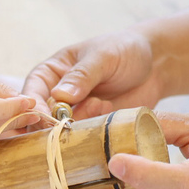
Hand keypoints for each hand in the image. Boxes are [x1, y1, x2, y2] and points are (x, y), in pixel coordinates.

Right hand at [22, 28, 162, 119]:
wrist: (156, 65)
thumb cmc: (125, 50)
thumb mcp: (104, 56)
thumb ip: (82, 74)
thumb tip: (59, 95)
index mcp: (52, 72)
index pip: (32, 92)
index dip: (35, 107)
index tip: (45, 118)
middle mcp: (58, 95)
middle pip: (42, 119)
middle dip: (56, 122)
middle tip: (75, 117)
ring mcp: (76, 113)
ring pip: (63, 132)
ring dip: (79, 125)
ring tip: (102, 104)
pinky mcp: (93, 127)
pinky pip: (85, 138)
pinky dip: (94, 131)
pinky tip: (109, 110)